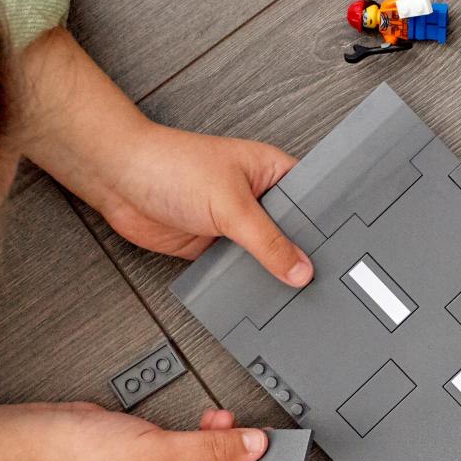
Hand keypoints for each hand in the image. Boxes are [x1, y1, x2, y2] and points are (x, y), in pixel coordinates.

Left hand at [13, 29, 312, 286]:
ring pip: (266, 255)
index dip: (327, 228)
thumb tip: (299, 268)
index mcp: (273, 172)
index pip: (313, 201)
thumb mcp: (230, 205)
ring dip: (271, 272)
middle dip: (300, 256)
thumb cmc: (170, 165)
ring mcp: (237, 223)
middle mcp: (259, 197)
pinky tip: (255, 293)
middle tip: (319, 282)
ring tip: (290, 294)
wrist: (120, 180)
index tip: (340, 256)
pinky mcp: (215, 245)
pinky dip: (244, 281)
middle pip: (292, 234)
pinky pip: (239, 269)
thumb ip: (267, 241)